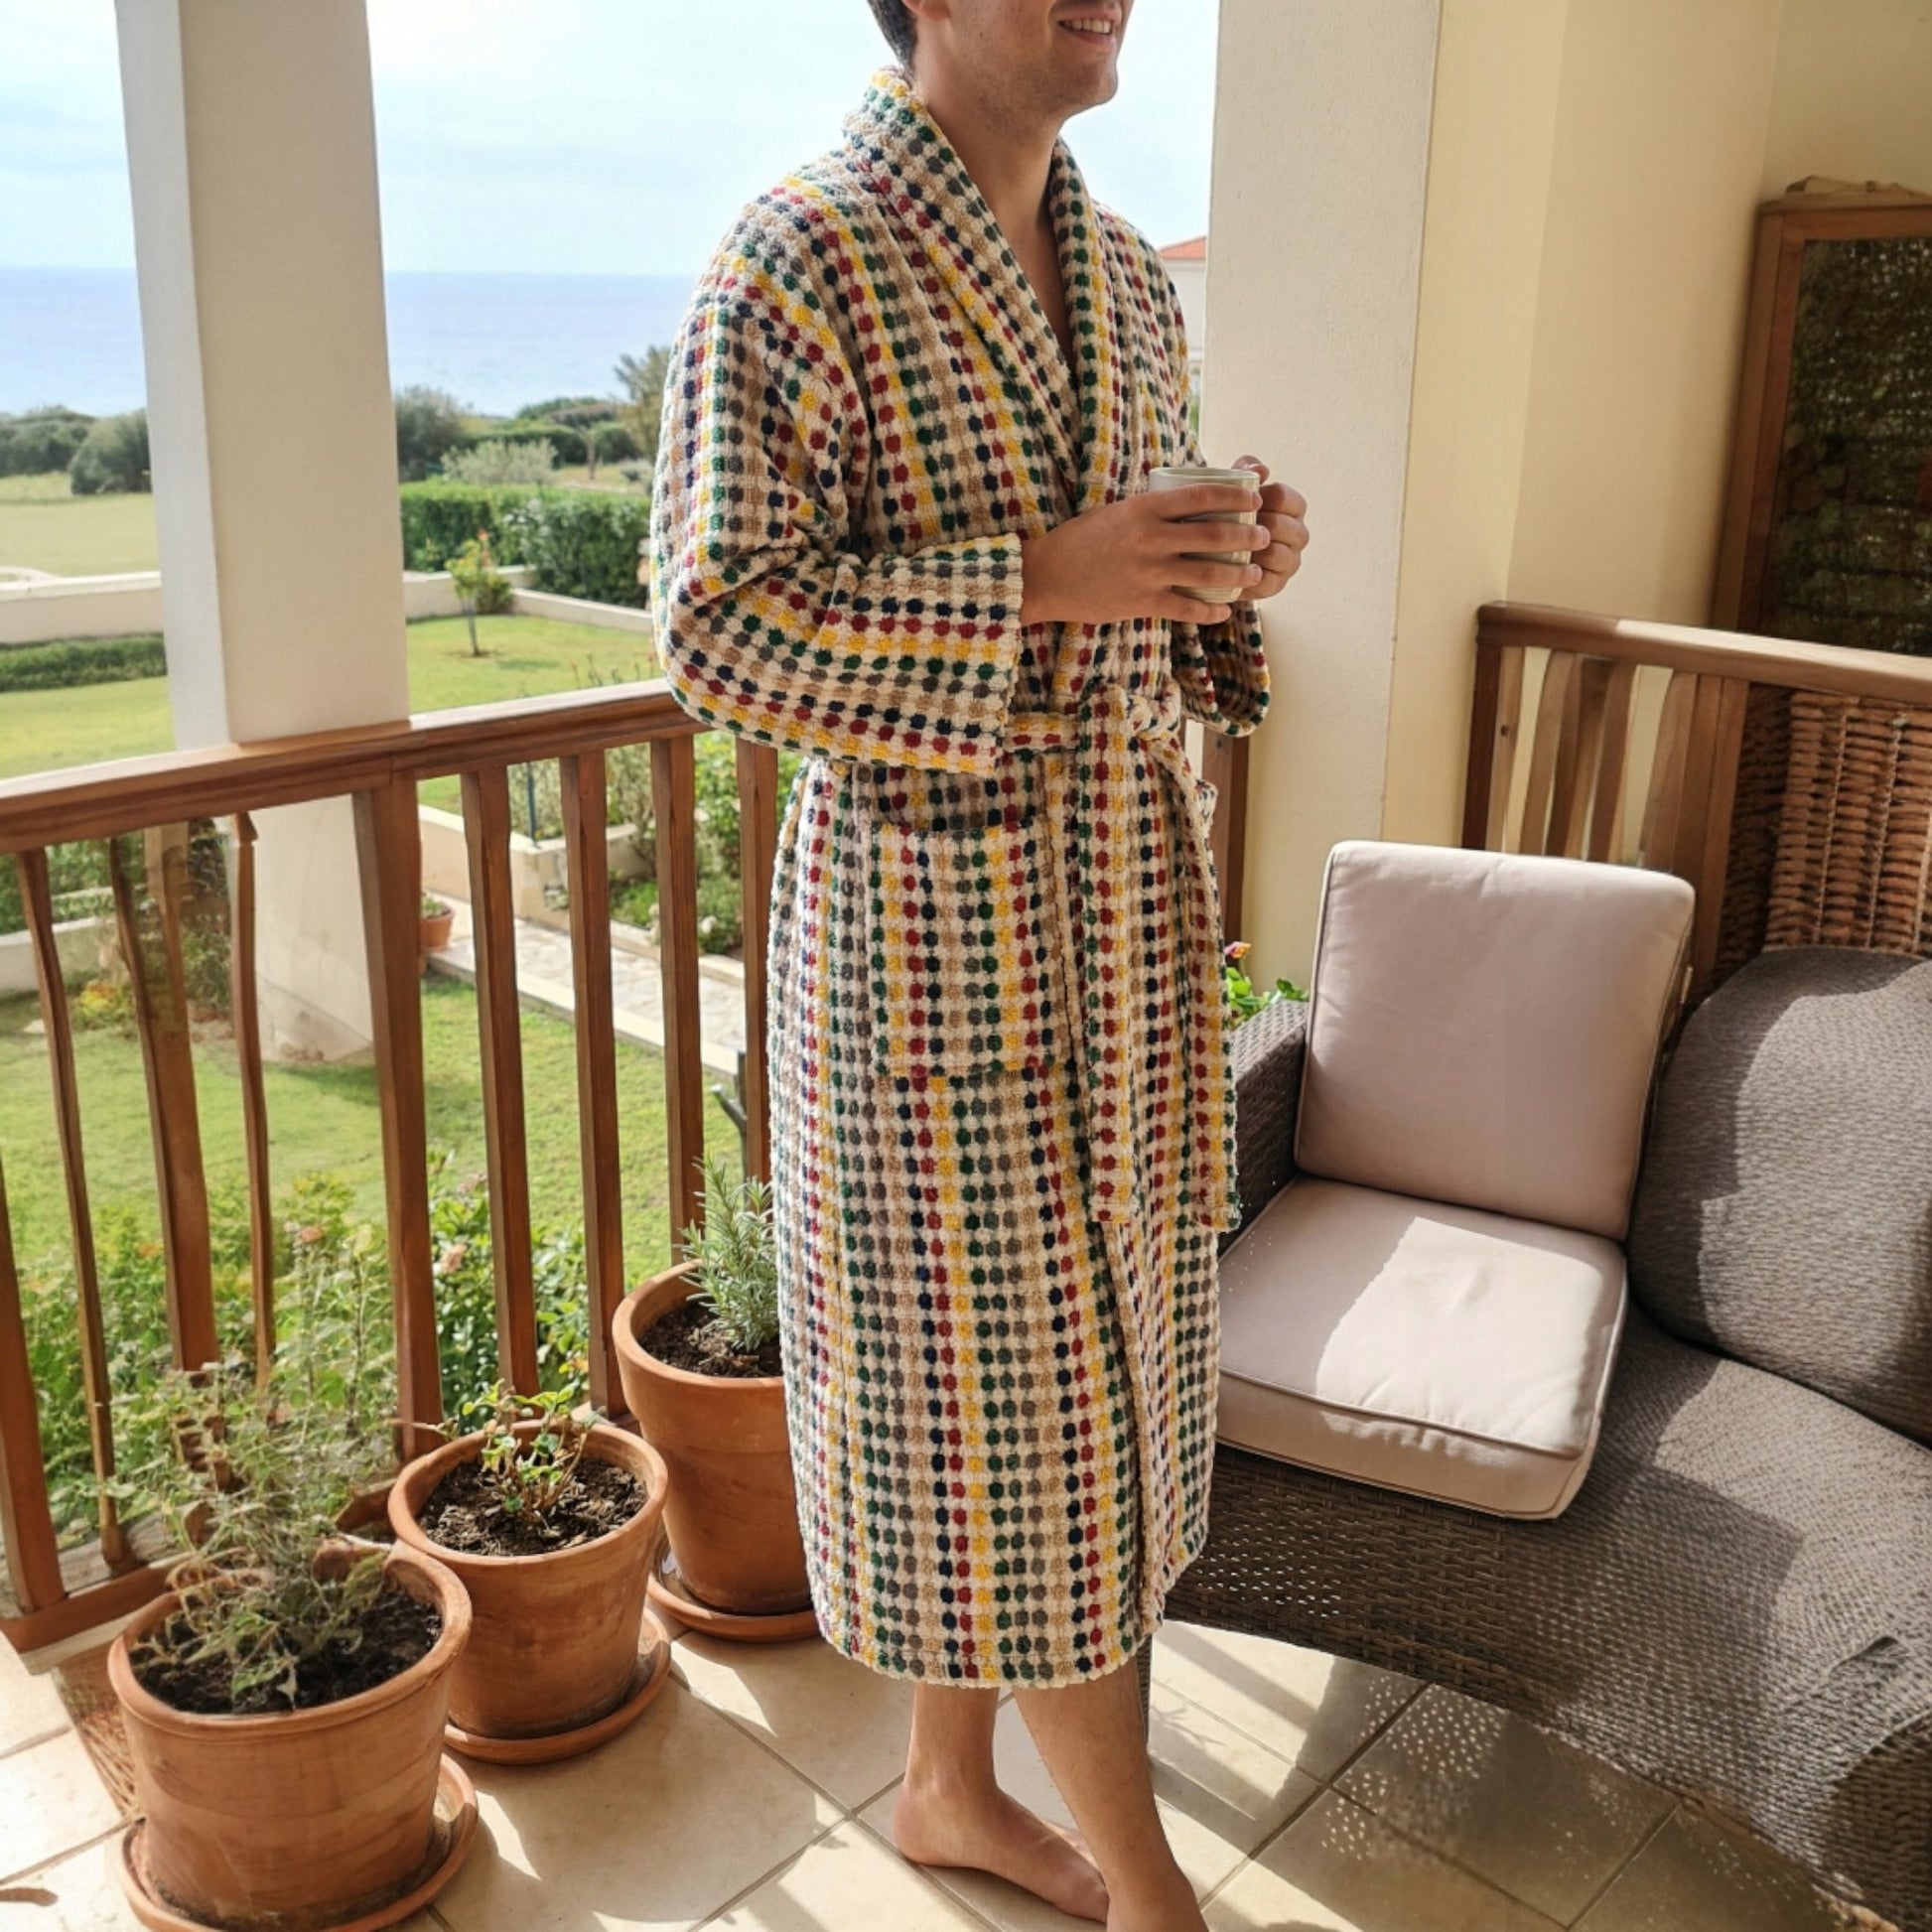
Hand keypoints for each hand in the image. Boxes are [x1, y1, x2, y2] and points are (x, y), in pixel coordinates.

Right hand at [1017, 481, 1271, 626]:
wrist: (1047, 575)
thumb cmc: (1081, 540)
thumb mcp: (1118, 512)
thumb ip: (1151, 511)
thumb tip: (1188, 506)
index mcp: (1144, 508)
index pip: (1201, 496)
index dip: (1235, 498)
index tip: (1255, 499)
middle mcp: (1150, 538)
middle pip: (1213, 534)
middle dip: (1246, 536)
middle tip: (1263, 537)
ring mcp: (1147, 572)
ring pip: (1206, 572)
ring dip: (1237, 574)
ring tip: (1253, 574)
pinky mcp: (1141, 602)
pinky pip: (1186, 607)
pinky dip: (1210, 610)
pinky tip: (1224, 610)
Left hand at [1226, 455, 1308, 601]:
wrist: (1209, 552)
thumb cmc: (1227, 512)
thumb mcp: (1233, 486)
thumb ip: (1247, 469)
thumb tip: (1261, 469)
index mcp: (1294, 507)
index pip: (1284, 497)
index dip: (1259, 498)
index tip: (1238, 502)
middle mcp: (1299, 534)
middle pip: (1280, 525)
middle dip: (1253, 525)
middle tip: (1225, 526)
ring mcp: (1290, 561)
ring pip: (1276, 553)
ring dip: (1250, 550)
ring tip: (1226, 547)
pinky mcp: (1277, 585)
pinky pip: (1266, 581)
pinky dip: (1247, 575)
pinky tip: (1228, 570)